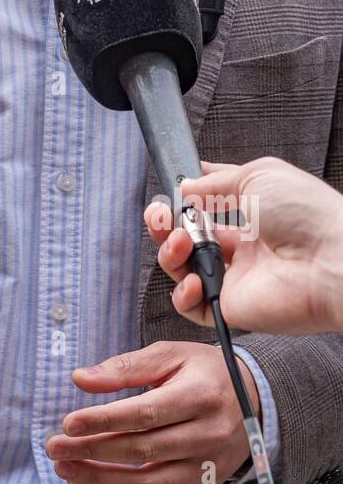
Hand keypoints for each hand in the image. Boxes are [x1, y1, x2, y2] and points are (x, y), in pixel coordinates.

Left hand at [45, 341, 258, 483]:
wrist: (253, 400)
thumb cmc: (203, 372)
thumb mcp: (169, 355)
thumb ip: (124, 367)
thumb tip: (80, 378)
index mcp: (200, 396)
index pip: (145, 414)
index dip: (104, 420)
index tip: (68, 423)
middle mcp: (207, 436)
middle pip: (142, 451)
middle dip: (92, 451)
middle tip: (54, 447)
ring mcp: (206, 467)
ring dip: (100, 479)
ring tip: (65, 469)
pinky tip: (91, 482)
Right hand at [145, 157, 342, 334]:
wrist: (331, 258)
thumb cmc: (304, 212)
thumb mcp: (257, 176)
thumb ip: (215, 182)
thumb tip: (186, 187)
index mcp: (251, 215)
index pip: (206, 209)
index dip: (184, 202)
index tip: (172, 193)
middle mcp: (242, 248)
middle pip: (187, 240)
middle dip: (164, 226)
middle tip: (158, 217)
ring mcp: (236, 279)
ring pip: (184, 271)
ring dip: (169, 253)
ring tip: (179, 241)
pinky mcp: (232, 308)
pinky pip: (193, 307)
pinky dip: (183, 294)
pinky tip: (193, 278)